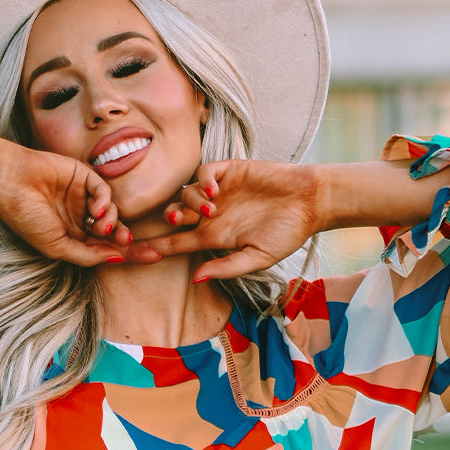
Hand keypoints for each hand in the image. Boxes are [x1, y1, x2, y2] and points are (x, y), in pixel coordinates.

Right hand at [0, 143, 152, 266]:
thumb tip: (118, 258)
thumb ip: (88, 255)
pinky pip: (103, 189)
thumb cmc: (26, 218)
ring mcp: (82, 198)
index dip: (132, 254)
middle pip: (115, 231)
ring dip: (113, 220)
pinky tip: (97, 208)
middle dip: (126, 238)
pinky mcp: (82, 176)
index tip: (155, 257)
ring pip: (113, 211)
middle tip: (129, 240)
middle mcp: (81, 219)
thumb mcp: (57, 247)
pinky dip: (106, 200)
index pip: (108, 249)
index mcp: (75, 239)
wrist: (8, 183)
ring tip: (100, 224)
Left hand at [136, 161, 318, 280]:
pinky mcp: (230, 170)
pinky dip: (203, 179)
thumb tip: (195, 279)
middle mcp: (213, 214)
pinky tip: (215, 189)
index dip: (159, 247)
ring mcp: (220, 191)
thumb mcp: (257, 258)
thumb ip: (226, 268)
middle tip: (176, 220)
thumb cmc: (287, 234)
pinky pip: (204, 171)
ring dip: (191, 201)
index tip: (139, 252)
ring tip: (211, 207)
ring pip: (186, 193)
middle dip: (169, 218)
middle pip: (176, 215)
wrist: (310, 202)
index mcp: (215, 237)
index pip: (179, 243)